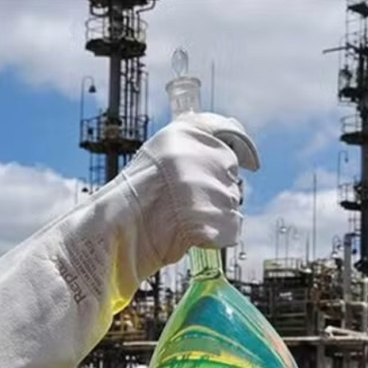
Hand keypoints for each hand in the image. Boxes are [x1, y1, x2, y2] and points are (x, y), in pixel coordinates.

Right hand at [124, 111, 260, 266]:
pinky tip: (192, 234)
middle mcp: (197, 155)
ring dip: (214, 214)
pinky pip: (231, 227)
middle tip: (190, 202)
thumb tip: (230, 154)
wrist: (116, 231)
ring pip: (231, 203)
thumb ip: (191, 149)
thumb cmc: (134, 198)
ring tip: (183, 219)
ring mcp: (207, 186)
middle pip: (231, 173)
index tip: (251, 162)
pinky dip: (217, 235)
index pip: (229, 131)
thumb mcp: (158, 156)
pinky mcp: (214, 217)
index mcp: (182, 134)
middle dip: (218, 189)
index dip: (243, 148)